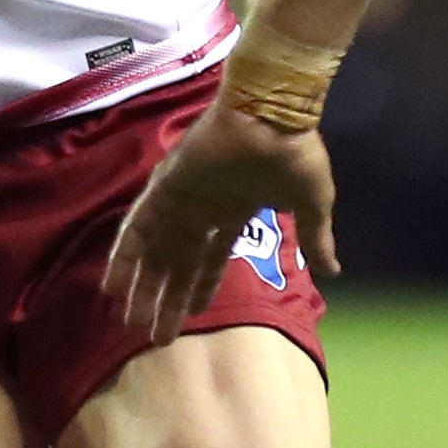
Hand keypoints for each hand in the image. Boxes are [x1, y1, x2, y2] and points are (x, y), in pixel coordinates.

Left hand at [102, 97, 334, 341]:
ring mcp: (180, 196)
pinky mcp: (165, 185)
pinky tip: (114, 282)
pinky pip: (137, 225)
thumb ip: (316, 238)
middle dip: (167, 300)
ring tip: (132, 321)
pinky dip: (124, 254)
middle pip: (177, 264)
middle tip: (155, 337)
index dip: (201, 289)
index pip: (211, 259)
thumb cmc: (294, 151)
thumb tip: (334, 271)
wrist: (274, 110)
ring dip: (143, 285)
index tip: (192, 317)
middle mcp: (201, 207)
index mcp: (233, 211)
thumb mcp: (312, 203)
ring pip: (154, 251)